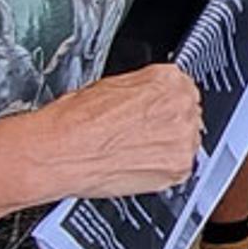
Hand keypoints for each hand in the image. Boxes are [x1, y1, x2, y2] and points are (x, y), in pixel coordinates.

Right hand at [57, 61, 203, 197]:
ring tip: (134, 149)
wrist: (59, 152)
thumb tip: (149, 97)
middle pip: (188, 114)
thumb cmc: (74, 120)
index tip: (153, 111)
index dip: (163, 102)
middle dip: (167, 124)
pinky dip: (162, 168)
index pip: (182, 88)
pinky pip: (180, 167)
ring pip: (186, 141)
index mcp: (167, 79)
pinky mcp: (178, 169)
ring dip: (167, 146)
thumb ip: (143, 88)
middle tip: (140, 132)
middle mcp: (181, 106)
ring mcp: (182, 139)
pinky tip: (136, 163)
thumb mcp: (110, 86)